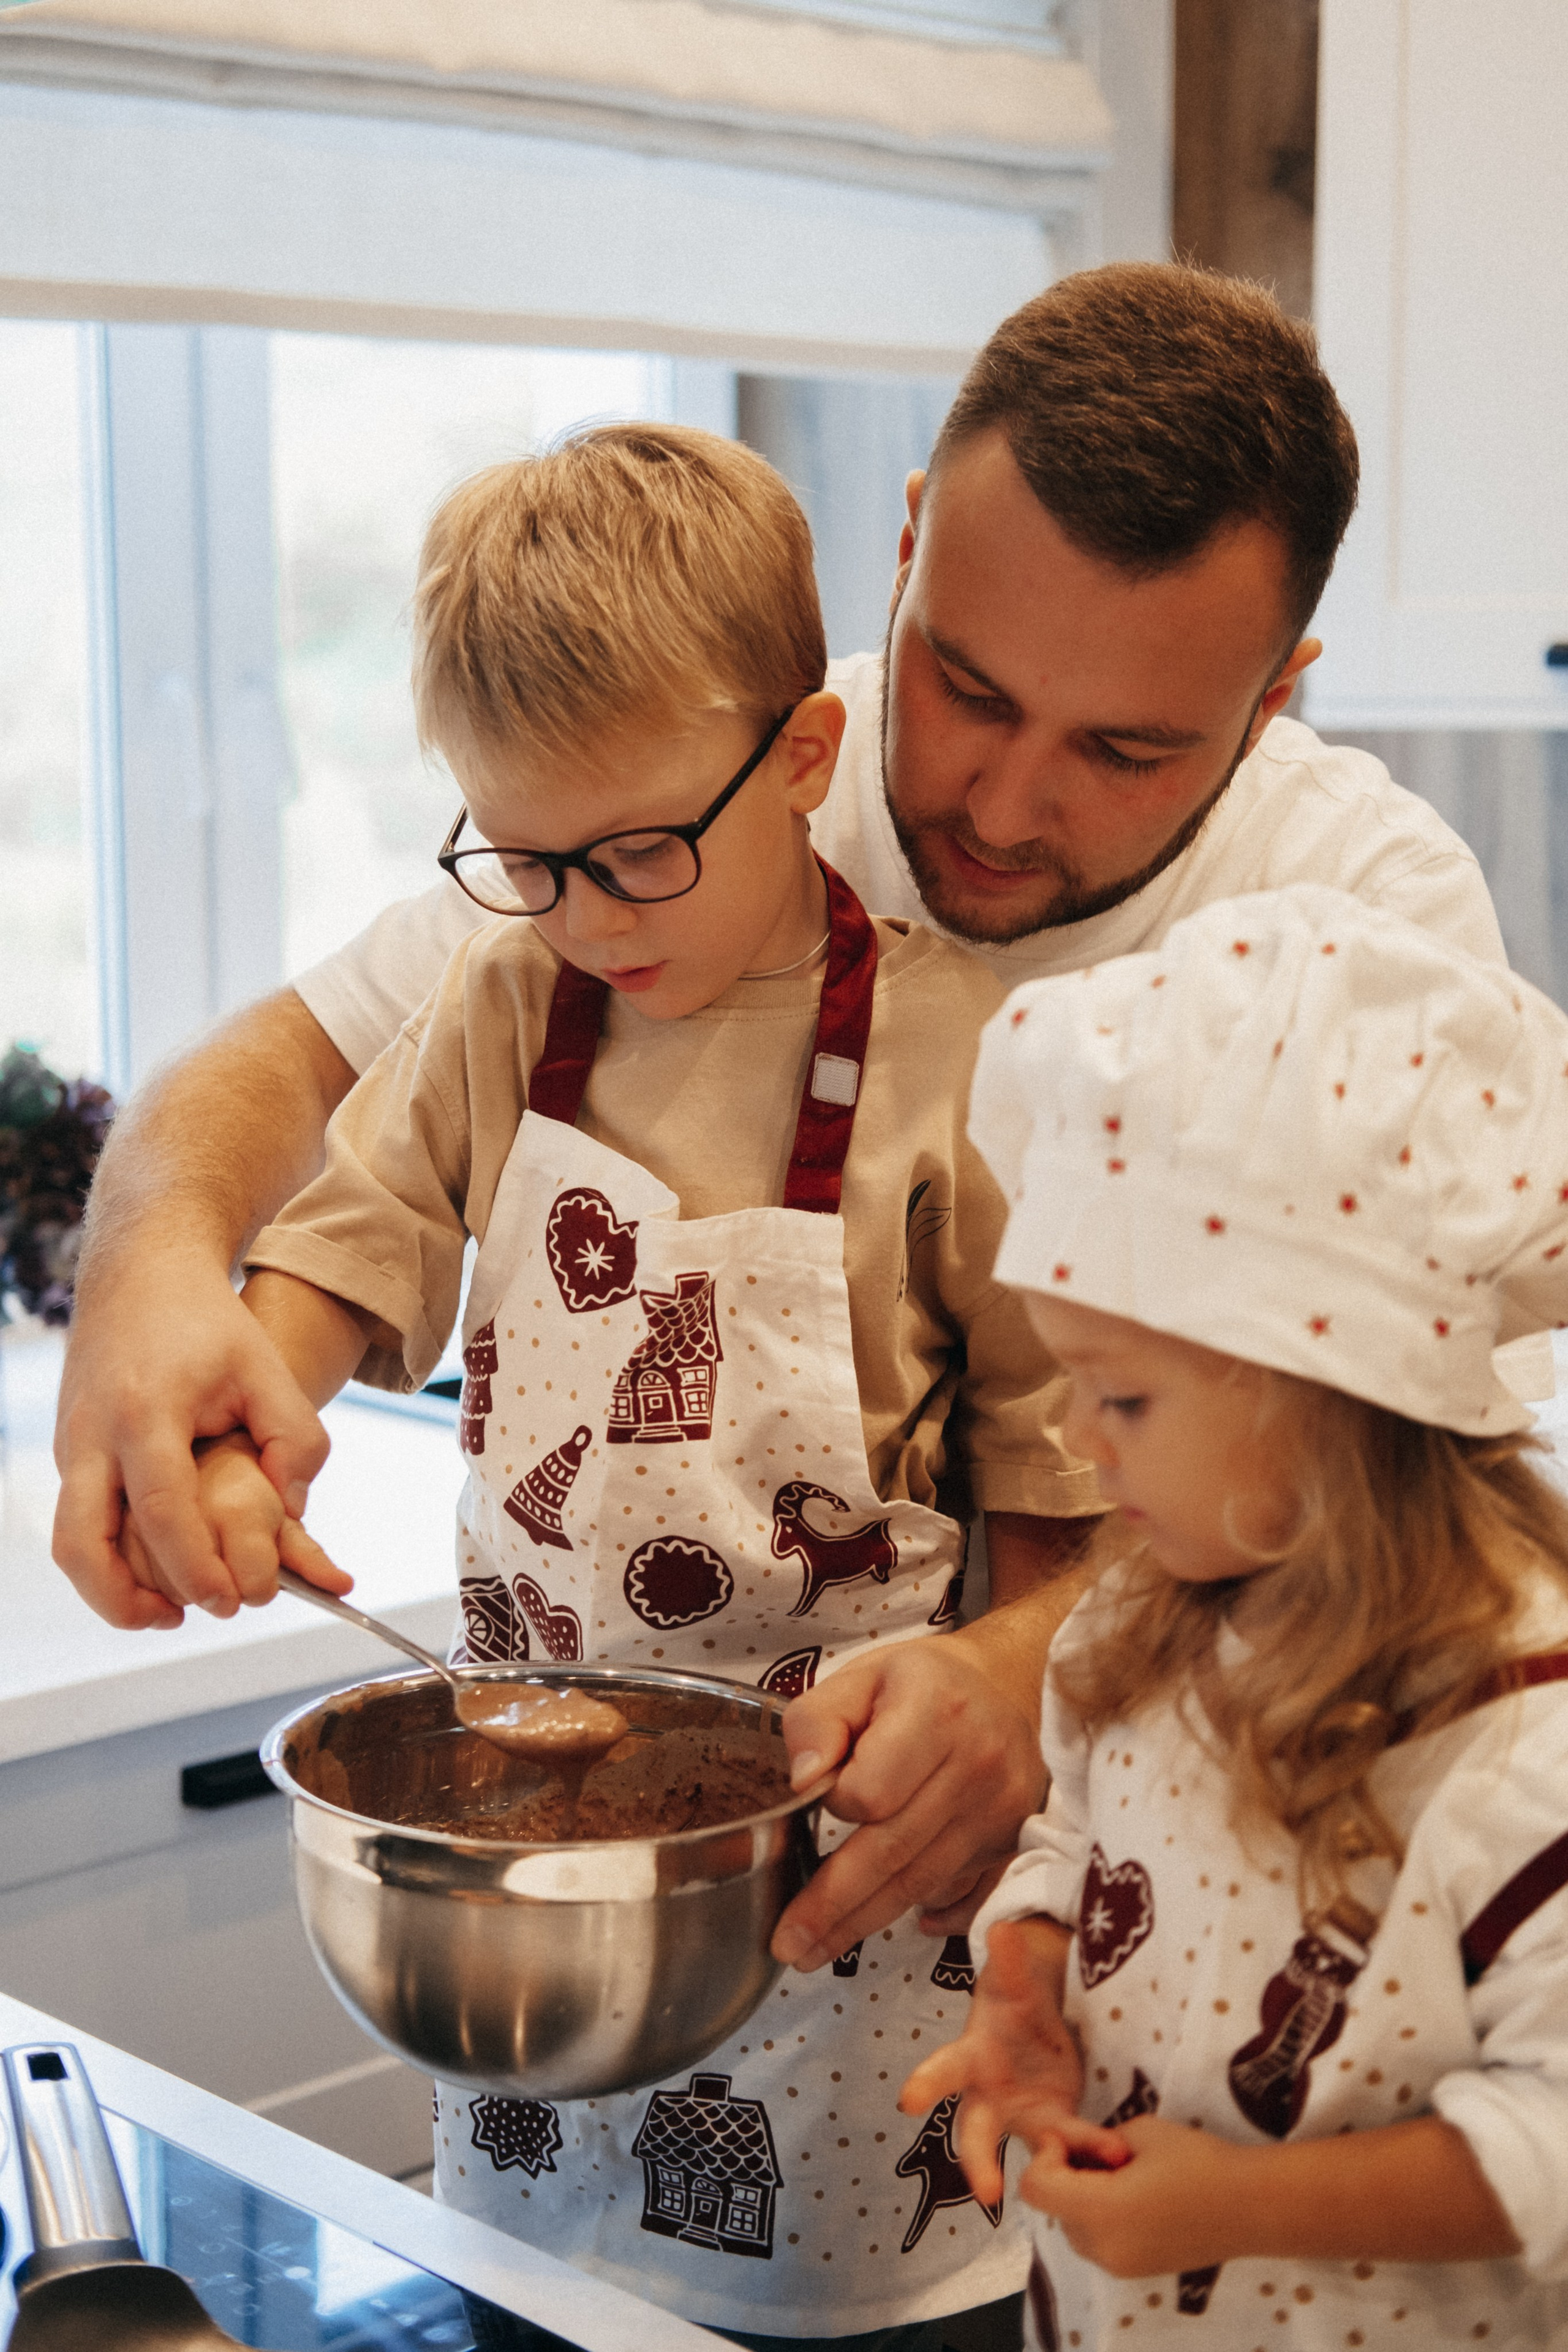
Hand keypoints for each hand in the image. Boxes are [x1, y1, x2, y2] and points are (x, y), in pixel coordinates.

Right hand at [53, 1244, 330, 1626]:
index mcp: (146, 1412)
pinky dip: (107, 1557)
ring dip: (109, 1589)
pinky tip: (156, 1570)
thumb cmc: (208, 1321)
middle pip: (82, 1543)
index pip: (162, 1509)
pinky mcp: (68, 1450)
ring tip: (168, 1609)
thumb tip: (293, 1511)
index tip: (232, 1599)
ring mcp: (71, 1443)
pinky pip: (77, 1520)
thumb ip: (294, 1438)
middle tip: (186, 1617)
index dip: (194, 1565)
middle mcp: (93, 1434)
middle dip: (127, 1599)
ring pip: (68, 1541)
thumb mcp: (266, 1368)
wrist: (139, 1271)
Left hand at [770, 1640, 1045, 1967]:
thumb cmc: (919, 1683)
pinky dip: (929, 1915)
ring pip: (923, 1882)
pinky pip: (965, 1893)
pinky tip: (892, 1923)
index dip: (836, 1804)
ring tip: (814, 1949)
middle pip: (894, 1852)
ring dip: (865, 1922)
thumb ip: (817, 1719)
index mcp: (936, 1713)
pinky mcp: (1014, 1840)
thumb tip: (803, 1781)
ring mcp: (1003, 1810)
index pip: (872, 1791)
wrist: (1003, 1685)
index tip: (819, 1797)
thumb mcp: (859, 1675)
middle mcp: (979, 1765)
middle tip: (788, 1945)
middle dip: (834, 1906)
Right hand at [899, 1918, 1122, 2203]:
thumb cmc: (1013, 2003)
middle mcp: (991, 2097)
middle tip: (989, 2194)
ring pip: (1036, 2148)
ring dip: (1062, 2157)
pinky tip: (1120, 2154)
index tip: (907, 2101)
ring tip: (1105, 2153)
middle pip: (976, 2135)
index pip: (942, 2071)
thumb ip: (1009, 1962)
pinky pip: (1072, 2146)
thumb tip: (1003, 1929)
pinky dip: (1094, 2150)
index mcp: (971, 2058)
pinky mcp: (1059, 2127)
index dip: (925, 2084)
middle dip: (979, 2163)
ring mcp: (1025, 2117)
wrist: (1040, 2023)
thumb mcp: (1013, 1980)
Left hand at [1019, 2115, 1252, 2278]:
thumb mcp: (1138, 2133)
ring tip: (1124, 2174)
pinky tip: (1136, 2196)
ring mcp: (1120, 2266)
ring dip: (1082, 2198)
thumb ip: (1094, 2144)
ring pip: (1073, 2226)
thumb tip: (1074, 2153)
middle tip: (1103, 2153)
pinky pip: (1097, 2241)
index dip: (1045, 2156)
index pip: (1036, 2188)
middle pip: (1053, 2207)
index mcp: (1101, 2211)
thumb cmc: (1197, 2160)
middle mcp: (1103, 2248)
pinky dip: (1101, 2217)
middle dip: (1066, 2175)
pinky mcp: (1135, 2272)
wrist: (1251, 2206)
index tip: (1071, 2138)